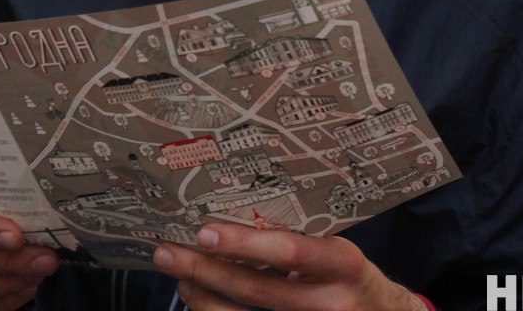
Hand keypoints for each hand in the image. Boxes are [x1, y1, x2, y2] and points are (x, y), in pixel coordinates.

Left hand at [152, 223, 424, 310]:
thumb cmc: (354, 278)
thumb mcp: (339, 253)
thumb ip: (299, 241)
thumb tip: (232, 220)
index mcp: (343, 264)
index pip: (291, 252)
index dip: (245, 244)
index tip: (205, 231)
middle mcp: (331, 304)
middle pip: (257, 291)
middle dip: (205, 270)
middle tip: (168, 252)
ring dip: (203, 299)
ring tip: (178, 277)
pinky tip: (200, 302)